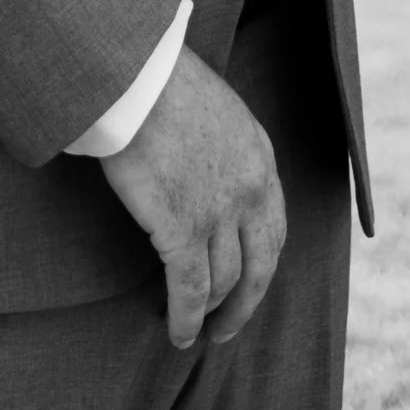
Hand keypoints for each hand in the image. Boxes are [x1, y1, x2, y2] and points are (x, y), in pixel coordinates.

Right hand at [99, 42, 286, 349]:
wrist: (134, 75)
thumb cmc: (159, 80)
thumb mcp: (213, 109)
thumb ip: (221, 147)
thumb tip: (203, 169)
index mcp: (260, 158)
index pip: (274, 228)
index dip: (261, 264)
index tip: (248, 284)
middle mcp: (250, 191)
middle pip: (260, 266)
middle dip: (245, 303)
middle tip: (228, 326)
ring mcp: (219, 213)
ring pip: (224, 283)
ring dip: (212, 314)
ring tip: (197, 332)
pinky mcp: (182, 230)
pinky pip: (190, 289)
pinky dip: (186, 318)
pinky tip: (179, 334)